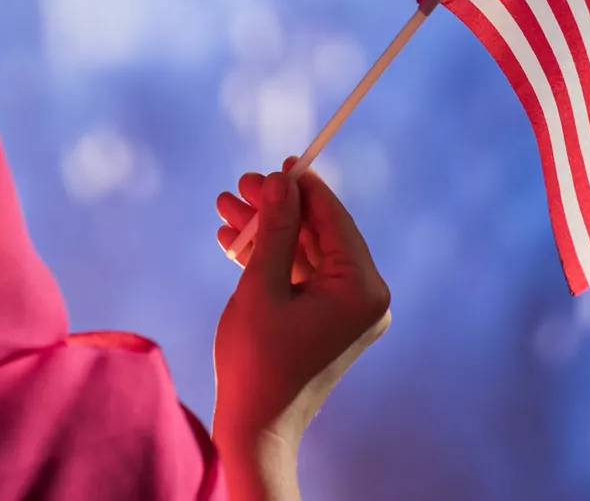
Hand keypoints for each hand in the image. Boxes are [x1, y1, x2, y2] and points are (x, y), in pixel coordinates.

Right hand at [211, 163, 390, 500]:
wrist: (255, 428)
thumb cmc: (258, 360)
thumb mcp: (262, 286)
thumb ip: (276, 229)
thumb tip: (282, 180)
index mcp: (361, 289)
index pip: (334, 220)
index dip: (303, 187)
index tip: (277, 162)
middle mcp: (364, 298)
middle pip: (318, 233)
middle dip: (275, 209)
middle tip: (238, 185)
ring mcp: (347, 311)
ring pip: (305, 253)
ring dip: (266, 232)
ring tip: (225, 208)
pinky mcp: (327, 320)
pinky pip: (301, 277)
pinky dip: (270, 260)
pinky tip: (232, 240)